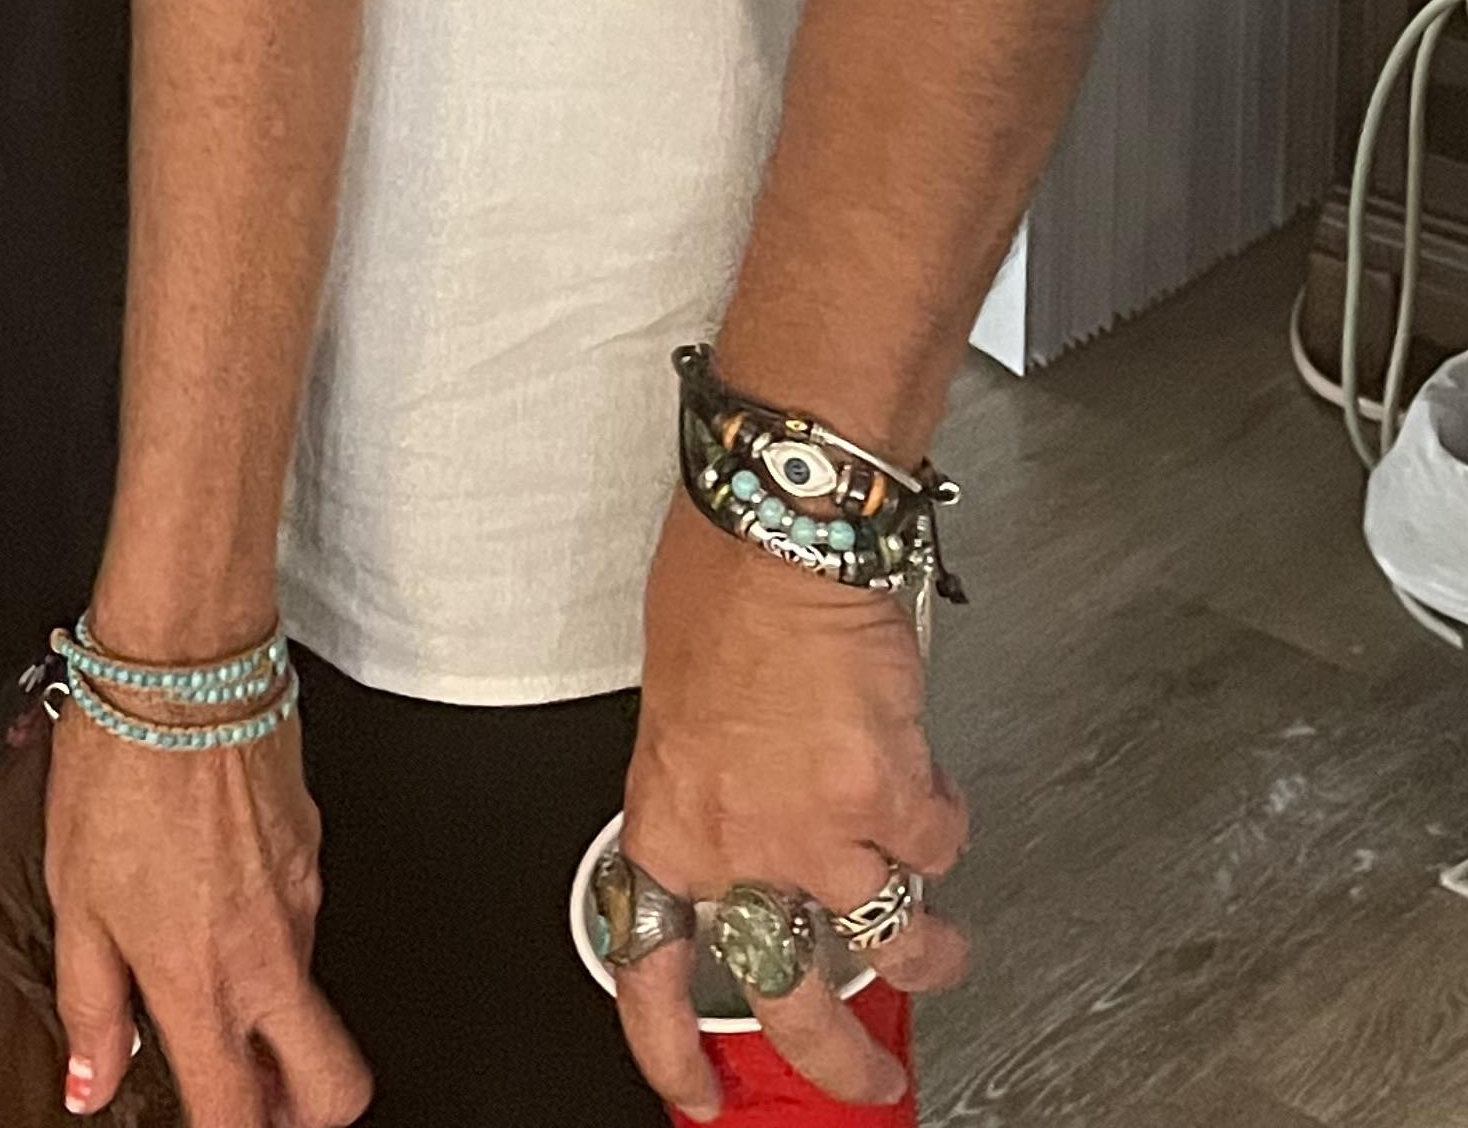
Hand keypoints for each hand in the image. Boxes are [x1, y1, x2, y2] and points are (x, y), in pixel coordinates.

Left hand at [47, 704, 369, 1126]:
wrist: (184, 663)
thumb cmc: (124, 763)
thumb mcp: (76, 896)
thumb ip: (90, 1002)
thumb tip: (92, 1081)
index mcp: (202, 978)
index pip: (237, 1114)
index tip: (201, 1121)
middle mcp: (268, 952)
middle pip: (334, 1087)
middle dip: (301, 1109)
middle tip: (252, 1091)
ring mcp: (302, 899)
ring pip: (315, 995)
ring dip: (277, 1010)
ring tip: (208, 964)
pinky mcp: (314, 847)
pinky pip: (306, 917)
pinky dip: (272, 928)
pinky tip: (218, 886)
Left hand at [614, 506, 971, 1121]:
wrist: (783, 519)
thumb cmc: (722, 580)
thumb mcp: (681, 699)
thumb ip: (712, 781)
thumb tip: (744, 808)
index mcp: (670, 817)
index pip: (647, 964)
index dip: (669, 1048)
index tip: (696, 1094)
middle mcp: (740, 844)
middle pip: (793, 998)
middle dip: (840, 1058)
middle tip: (866, 1076)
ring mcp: (819, 832)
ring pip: (895, 937)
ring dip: (928, 950)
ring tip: (938, 940)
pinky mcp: (892, 800)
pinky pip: (938, 845)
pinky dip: (943, 820)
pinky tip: (927, 779)